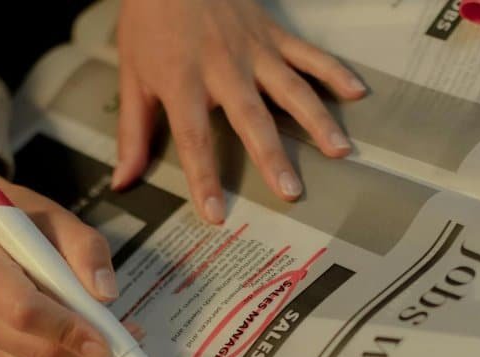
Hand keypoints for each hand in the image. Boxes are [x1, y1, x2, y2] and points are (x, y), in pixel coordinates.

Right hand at [0, 148, 142, 356]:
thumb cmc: (20, 225)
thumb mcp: (58, 219)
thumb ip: (87, 251)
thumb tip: (106, 296)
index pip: (25, 312)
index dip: (68, 331)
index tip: (107, 341)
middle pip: (37, 352)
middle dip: (86, 355)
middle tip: (125, 339)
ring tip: (109, 341)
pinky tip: (83, 347)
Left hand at [112, 0, 366, 223]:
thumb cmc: (150, 20)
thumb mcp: (132, 75)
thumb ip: (133, 133)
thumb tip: (123, 181)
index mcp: (183, 80)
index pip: (194, 138)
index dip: (204, 177)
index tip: (215, 212)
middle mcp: (222, 67)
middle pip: (250, 117)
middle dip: (271, 156)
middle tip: (291, 190)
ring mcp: (253, 49)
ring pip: (290, 88)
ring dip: (316, 120)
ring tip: (339, 151)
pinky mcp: (273, 34)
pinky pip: (308, 54)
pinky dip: (334, 72)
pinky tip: (357, 93)